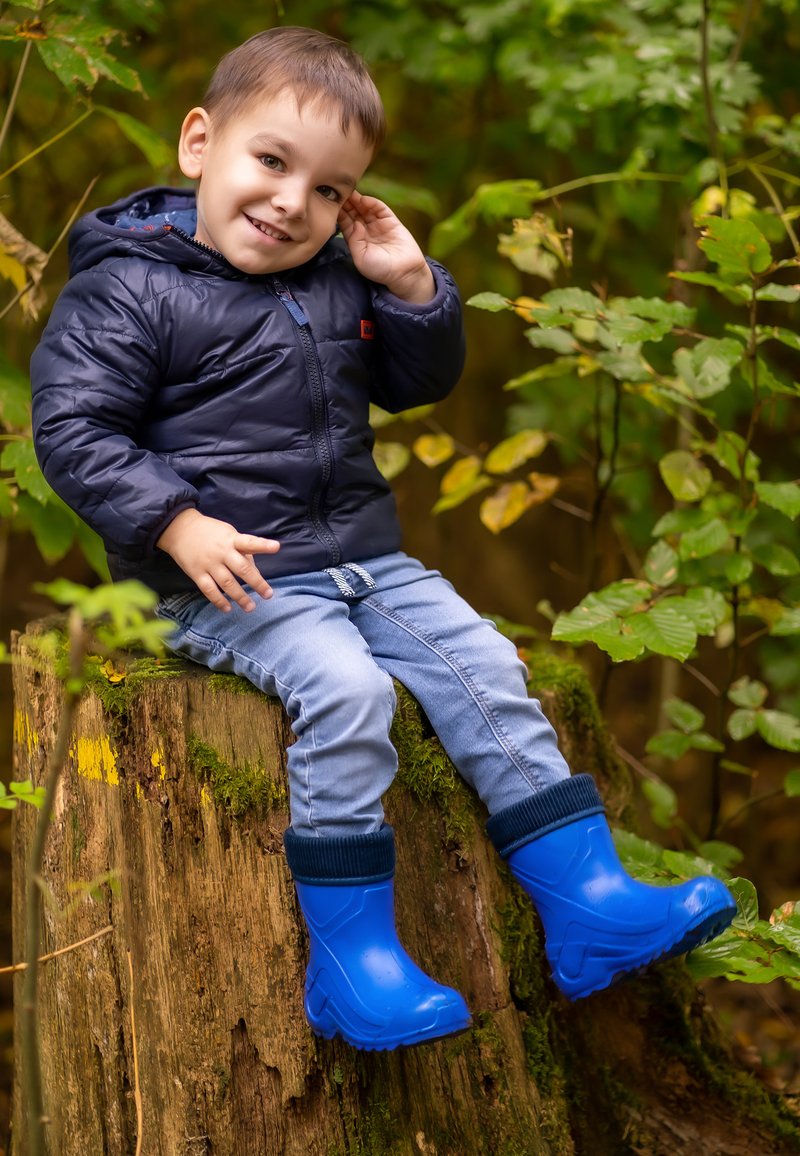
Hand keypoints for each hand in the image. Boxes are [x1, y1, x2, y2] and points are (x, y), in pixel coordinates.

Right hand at [156, 508, 279, 611]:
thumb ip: (242, 551)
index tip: (276, 547)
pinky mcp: (196, 573)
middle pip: (241, 568)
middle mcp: (221, 552)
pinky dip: (219, 601)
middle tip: (268, 594)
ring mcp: (209, 563)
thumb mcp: (228, 534)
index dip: (263, 545)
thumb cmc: (210, 532)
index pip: (249, 542)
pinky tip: (228, 608)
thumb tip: (254, 571)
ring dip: (240, 597)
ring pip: (227, 583)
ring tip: (250, 607)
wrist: (179, 529)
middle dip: (256, 583)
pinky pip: (209, 590)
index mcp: (231, 540)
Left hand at [338, 191, 434, 302]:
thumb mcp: (360, 258)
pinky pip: (380, 208)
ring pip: (365, 208)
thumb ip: (354, 240)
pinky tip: (364, 199)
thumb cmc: (380, 270)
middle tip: (337, 192)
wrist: (404, 272)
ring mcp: (378, 225)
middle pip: (353, 213)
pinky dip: (372, 202)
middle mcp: (366, 231)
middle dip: (346, 203)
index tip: (330, 203)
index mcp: (356, 241)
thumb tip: (354, 223)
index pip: (345, 222)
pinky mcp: (391, 221)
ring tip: (349, 192)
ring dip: (357, 200)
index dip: (339, 212)